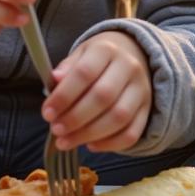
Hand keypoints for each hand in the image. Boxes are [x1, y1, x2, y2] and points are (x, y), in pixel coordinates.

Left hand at [42, 31, 151, 152]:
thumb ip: (66, 70)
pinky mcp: (147, 110)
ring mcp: (142, 89)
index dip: (64, 96)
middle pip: (103, 97)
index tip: (47, 113)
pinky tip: (90, 145)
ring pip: (119, 118)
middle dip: (75, 118)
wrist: (132, 56)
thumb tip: (54, 80)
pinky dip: (110, 144)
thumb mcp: (80, 56)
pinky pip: (131, 133)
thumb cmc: (98, 60)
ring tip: (66, 142)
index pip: (85, 72)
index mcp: (106, 49)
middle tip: (56, 130)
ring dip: (89, 134)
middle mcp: (128, 67)